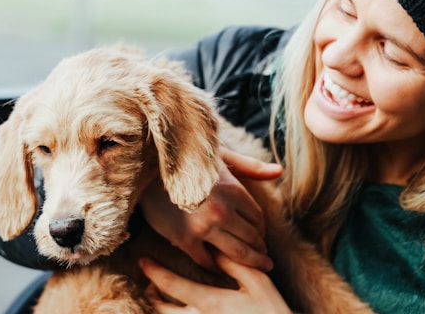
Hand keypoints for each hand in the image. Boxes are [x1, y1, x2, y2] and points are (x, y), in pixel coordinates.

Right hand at [139, 146, 281, 270]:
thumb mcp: (218, 158)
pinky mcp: (184, 239)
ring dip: (248, 263)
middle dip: (259, 249)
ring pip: (235, 254)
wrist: (146, 170)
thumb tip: (279, 171)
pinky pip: (206, 261)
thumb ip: (250, 167)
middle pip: (251, 238)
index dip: (261, 229)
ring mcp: (203, 227)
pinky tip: (219, 265)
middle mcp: (222, 210)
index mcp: (234, 190)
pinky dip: (215, 266)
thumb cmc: (184, 161)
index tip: (260, 236)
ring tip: (254, 266)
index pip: (258, 218)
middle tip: (264, 258)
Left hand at [139, 252, 291, 313]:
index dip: (155, 271)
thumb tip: (216, 248)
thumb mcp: (257, 283)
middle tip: (149, 285)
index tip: (143, 261)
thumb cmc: (272, 311)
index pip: (173, 285)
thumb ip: (235, 263)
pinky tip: (178, 310)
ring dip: (159, 310)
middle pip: (161, 311)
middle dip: (151, 296)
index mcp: (211, 303)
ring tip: (158, 298)